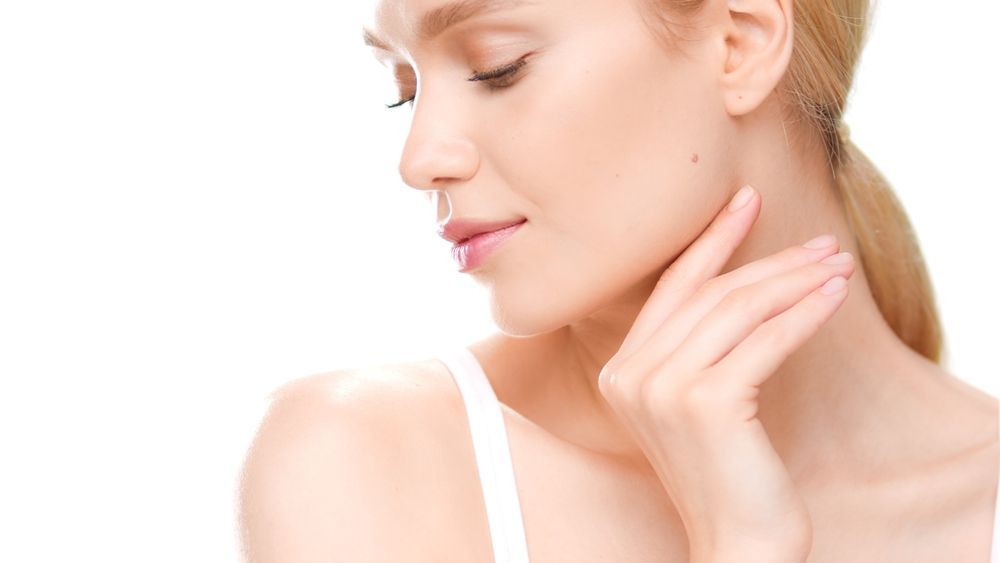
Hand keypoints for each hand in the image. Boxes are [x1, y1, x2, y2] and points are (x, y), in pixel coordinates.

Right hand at [597, 184, 854, 561]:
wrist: (737, 544)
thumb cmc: (726, 474)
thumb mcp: (695, 403)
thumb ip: (696, 348)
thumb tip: (746, 280)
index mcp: (620, 371)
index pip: (670, 290)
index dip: (711, 242)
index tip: (746, 203)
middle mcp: (630, 375)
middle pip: (709, 294)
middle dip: (770, 262)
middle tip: (821, 245)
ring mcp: (662, 388)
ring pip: (738, 310)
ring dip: (795, 281)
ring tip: (835, 266)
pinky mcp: (705, 402)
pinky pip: (765, 340)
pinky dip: (804, 314)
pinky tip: (833, 298)